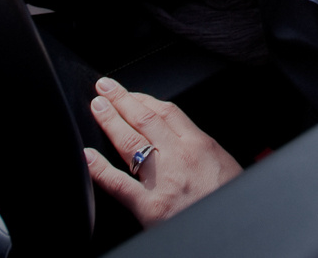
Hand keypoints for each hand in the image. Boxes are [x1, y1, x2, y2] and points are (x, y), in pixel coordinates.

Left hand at [82, 76, 240, 224]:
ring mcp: (163, 181)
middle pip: (144, 120)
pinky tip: (88, 156)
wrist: (230, 229)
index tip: (131, 93)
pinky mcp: (150, 207)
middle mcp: (180, 157)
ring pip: (131, 142)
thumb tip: (183, 138)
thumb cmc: (229, 200)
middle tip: (105, 88)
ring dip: (110, 121)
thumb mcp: (223, 165)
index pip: (167, 112)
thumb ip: (201, 150)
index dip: (144, 98)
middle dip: (122, 100)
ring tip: (97, 107)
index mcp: (200, 145)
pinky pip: (118, 184)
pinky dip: (99, 168)